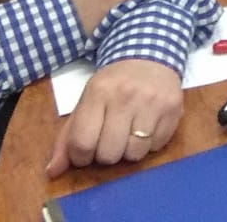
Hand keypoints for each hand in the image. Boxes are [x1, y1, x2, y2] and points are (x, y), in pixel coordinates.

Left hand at [46, 59, 183, 177]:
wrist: (149, 55)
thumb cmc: (114, 84)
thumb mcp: (86, 102)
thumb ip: (67, 137)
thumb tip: (53, 172)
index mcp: (98, 92)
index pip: (82, 143)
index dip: (80, 157)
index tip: (85, 151)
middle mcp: (126, 96)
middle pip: (109, 154)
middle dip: (106, 154)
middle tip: (109, 140)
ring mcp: (152, 102)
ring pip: (134, 155)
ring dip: (129, 150)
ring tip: (129, 133)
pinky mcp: (173, 109)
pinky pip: (156, 147)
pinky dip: (149, 144)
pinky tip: (147, 126)